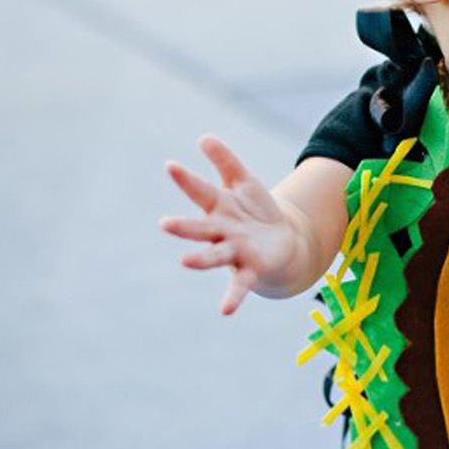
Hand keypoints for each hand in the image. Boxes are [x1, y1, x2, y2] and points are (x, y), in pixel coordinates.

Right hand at [160, 136, 300, 315]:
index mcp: (219, 207)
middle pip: (200, 228)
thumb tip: (204, 137)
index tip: (171, 165)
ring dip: (200, 259)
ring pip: (214, 256)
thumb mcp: (244, 182)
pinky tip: (224, 311)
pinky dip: (232, 298)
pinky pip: (238, 285)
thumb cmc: (256, 211)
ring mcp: (233, 252)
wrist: (284, 242)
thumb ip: (225, 161)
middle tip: (164, 224)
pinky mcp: (250, 270)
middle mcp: (221, 231)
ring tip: (185, 262)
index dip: (186, 179)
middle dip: (183, 227)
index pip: (200, 191)